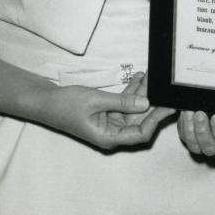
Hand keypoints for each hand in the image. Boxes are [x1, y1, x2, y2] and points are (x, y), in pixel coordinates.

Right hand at [39, 71, 174, 149]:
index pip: (140, 134)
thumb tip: (146, 104)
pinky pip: (124, 104)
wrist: (46, 102)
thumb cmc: (67, 105)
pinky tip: (139, 77)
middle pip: (139, 121)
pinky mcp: (107, 113)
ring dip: (142, 94)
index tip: (168, 107)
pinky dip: (131, 92)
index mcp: (109, 138)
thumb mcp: (96, 101)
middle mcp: (112, 133)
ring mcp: (110, 123)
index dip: (156, 121)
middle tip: (165, 88)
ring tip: (151, 76)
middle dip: (152, 103)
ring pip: (133, 110)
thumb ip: (121, 102)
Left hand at [177, 110, 214, 156]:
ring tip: (189, 112)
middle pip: (210, 149)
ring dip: (190, 128)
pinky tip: (185, 114)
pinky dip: (183, 125)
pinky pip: (184, 137)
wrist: (214, 103)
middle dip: (202, 131)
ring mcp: (202, 144)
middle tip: (200, 114)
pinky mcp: (189, 139)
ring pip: (194, 146)